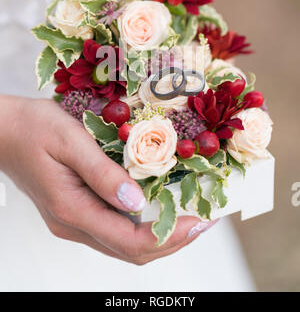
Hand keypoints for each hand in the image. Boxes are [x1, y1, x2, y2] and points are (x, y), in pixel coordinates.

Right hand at [0, 96, 216, 264]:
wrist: (4, 131)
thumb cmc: (34, 128)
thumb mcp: (69, 140)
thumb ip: (102, 173)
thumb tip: (138, 203)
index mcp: (72, 209)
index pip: (130, 240)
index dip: (170, 236)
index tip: (201, 221)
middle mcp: (73, 224)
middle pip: (131, 251)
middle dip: (172, 241)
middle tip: (204, 221)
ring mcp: (73, 221)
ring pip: (124, 245)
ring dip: (160, 236)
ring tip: (189, 216)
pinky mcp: (75, 212)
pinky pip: (115, 230)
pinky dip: (142, 226)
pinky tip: (158, 207)